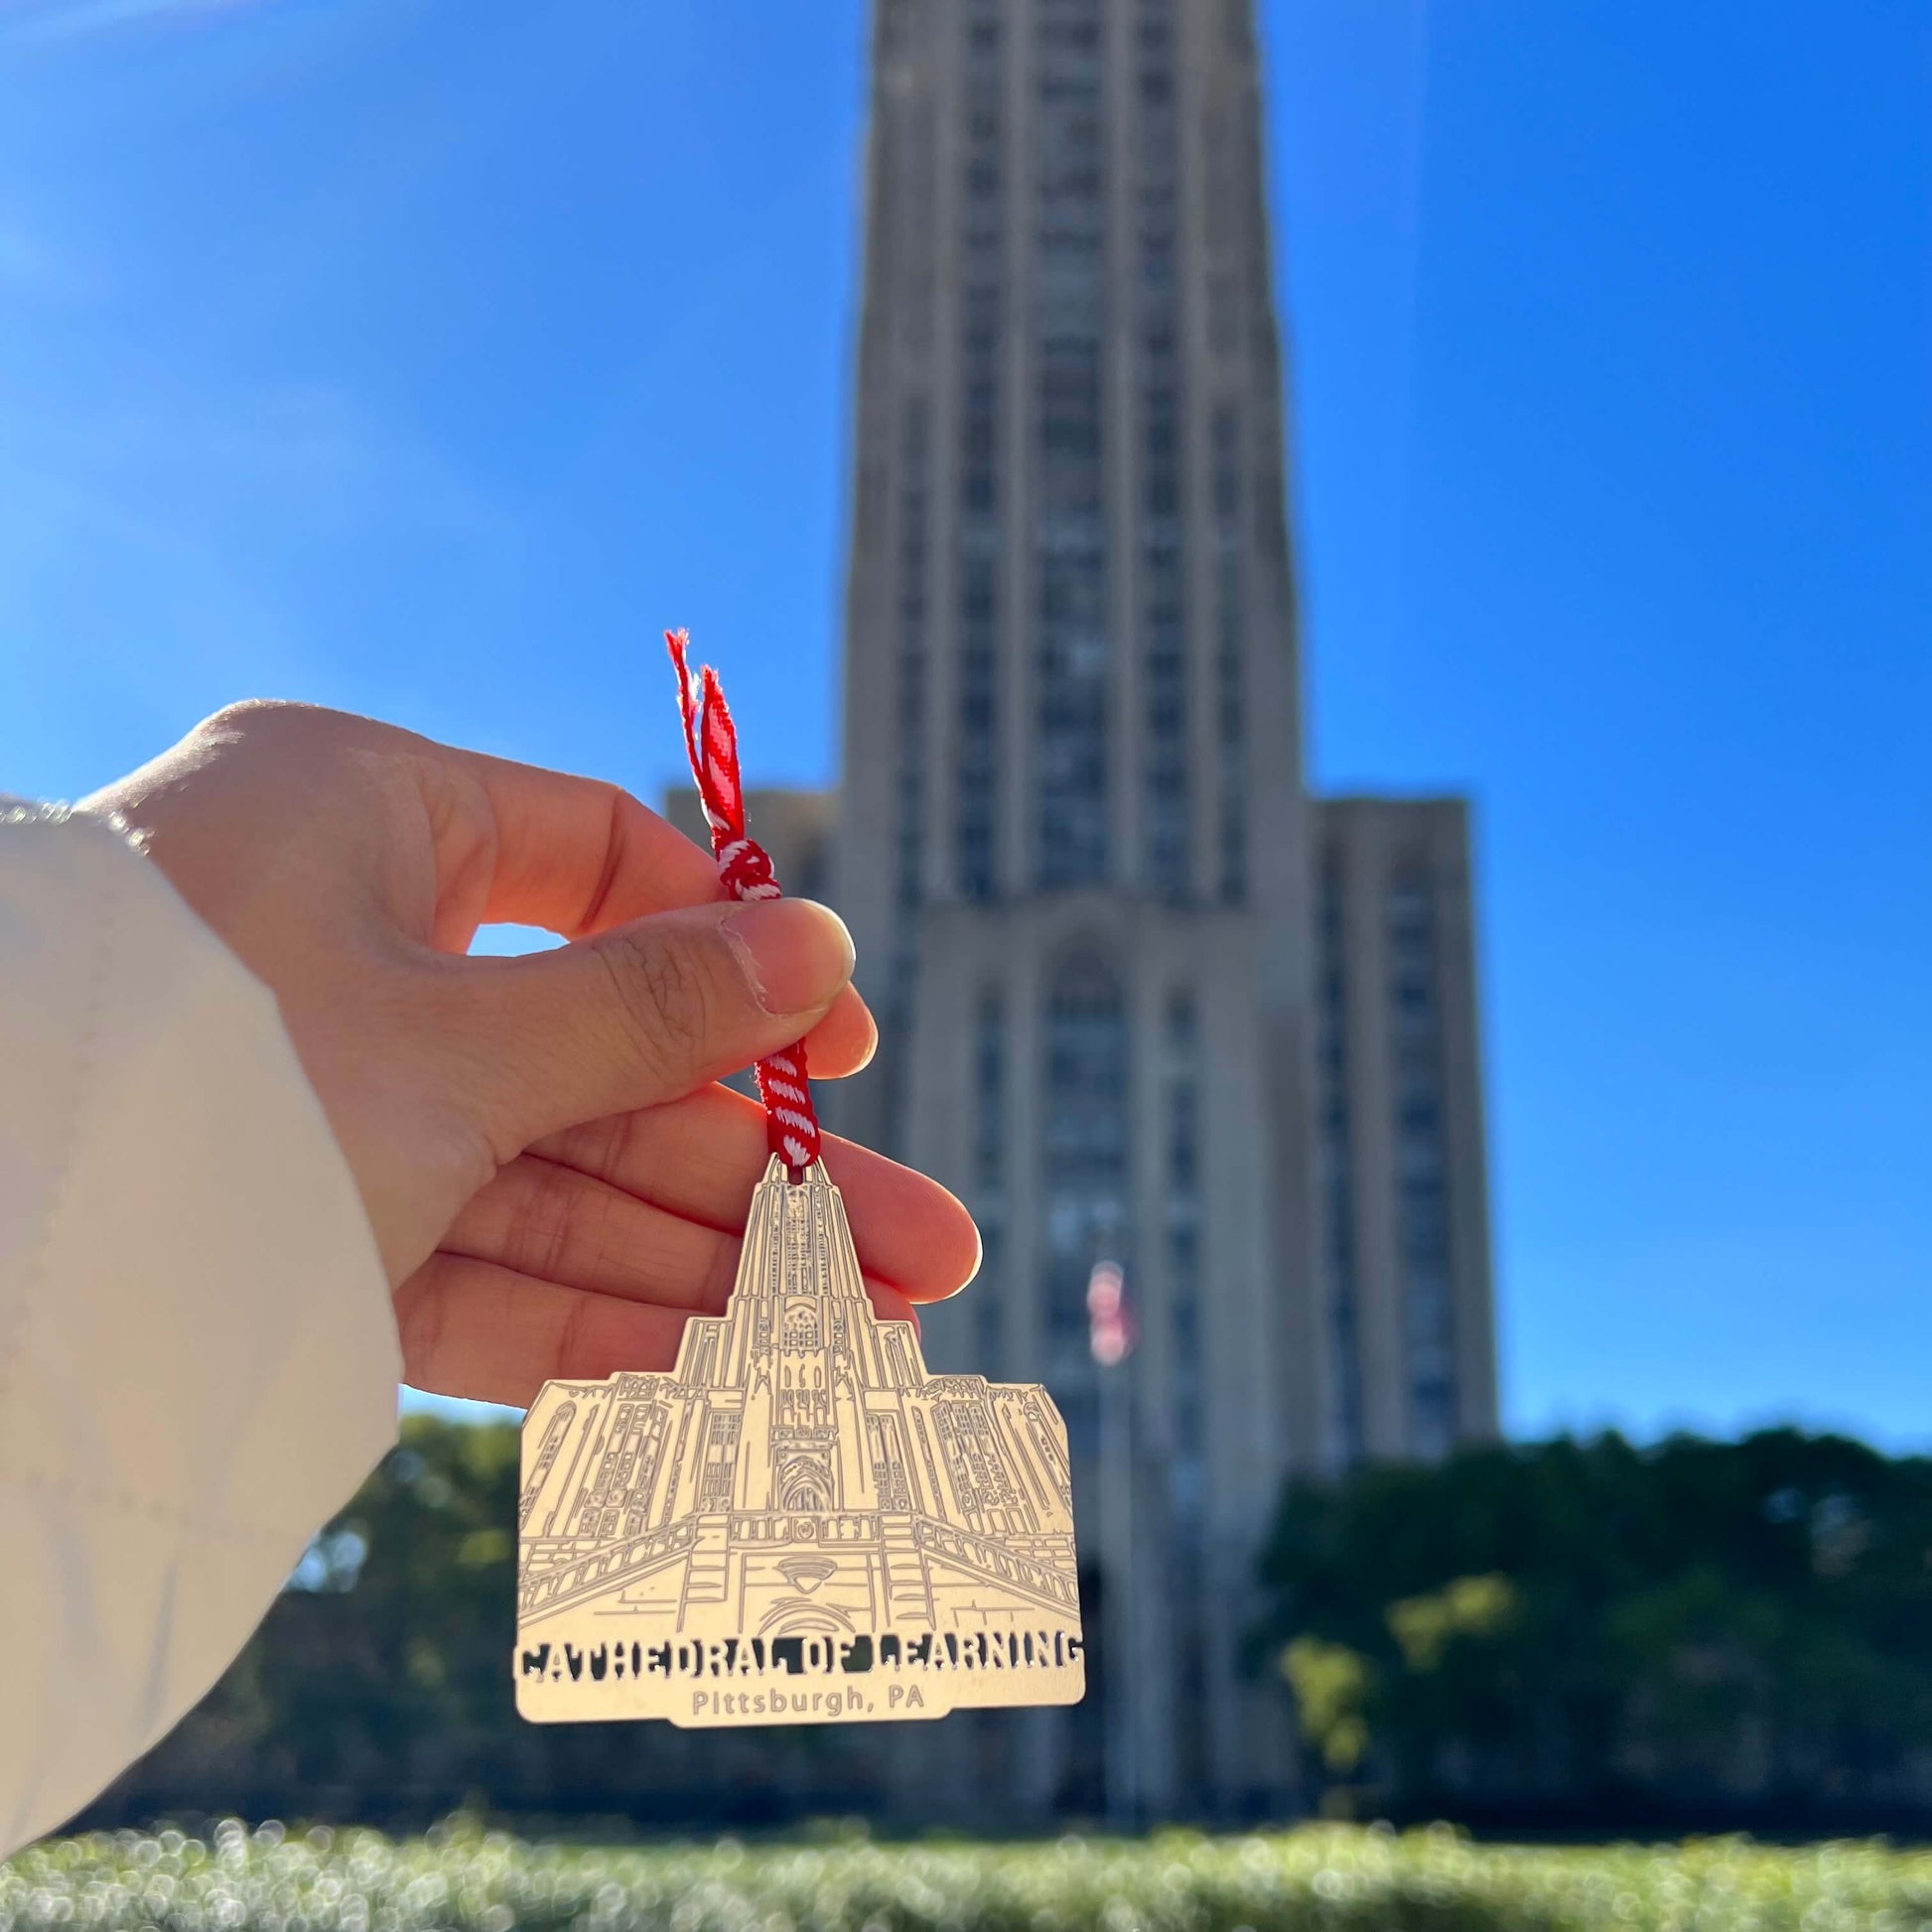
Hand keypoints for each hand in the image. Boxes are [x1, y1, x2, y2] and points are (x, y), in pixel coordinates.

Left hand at [81, 701, 978, 1406]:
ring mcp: (328, 1107)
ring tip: (863, 1348)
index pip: (590, 862)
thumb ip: (647, 1008)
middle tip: (920, 1255)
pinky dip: (583, 1329)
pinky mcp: (297, 1241)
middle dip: (759, 1176)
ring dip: (702, 1270)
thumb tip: (818, 945)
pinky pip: (469, 1275)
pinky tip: (720, 1386)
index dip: (731, 958)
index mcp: (362, 817)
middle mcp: (348, 951)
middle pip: (601, 1064)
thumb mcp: (459, 1037)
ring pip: (551, 1185)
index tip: (839, 1049)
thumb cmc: (210, 1070)